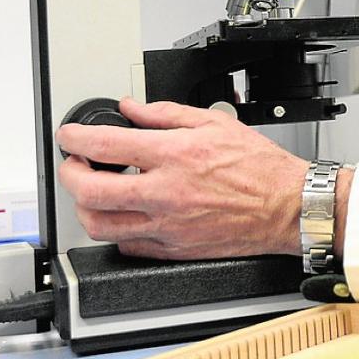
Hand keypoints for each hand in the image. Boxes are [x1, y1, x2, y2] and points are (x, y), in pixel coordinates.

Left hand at [56, 98, 307, 259]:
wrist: (288, 207)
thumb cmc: (261, 168)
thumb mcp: (215, 123)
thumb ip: (167, 114)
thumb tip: (134, 109)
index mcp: (176, 156)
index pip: (106, 145)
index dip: (76, 138)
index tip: (70, 136)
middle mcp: (167, 193)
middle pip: (91, 191)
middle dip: (70, 174)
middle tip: (74, 164)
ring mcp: (168, 225)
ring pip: (101, 225)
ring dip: (85, 207)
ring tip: (93, 192)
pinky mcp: (175, 249)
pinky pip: (128, 245)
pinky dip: (117, 230)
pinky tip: (124, 216)